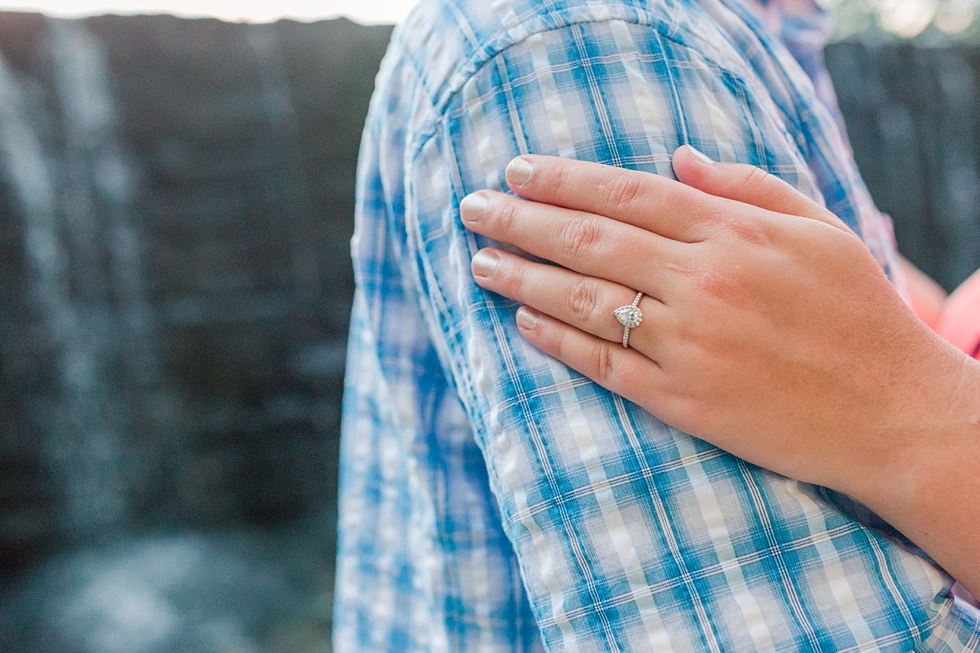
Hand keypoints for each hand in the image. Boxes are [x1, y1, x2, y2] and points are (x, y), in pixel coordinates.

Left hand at [460, 146, 979, 594]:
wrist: (892, 414)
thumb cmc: (858, 313)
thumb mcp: (817, 230)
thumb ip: (745, 186)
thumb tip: (675, 157)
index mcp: (735, 234)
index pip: (626, 192)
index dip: (563, 178)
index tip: (516, 169)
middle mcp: (703, 284)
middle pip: (590, 240)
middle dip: (521, 219)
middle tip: (473, 207)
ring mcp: (688, 346)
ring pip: (583, 301)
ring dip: (522, 278)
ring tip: (479, 261)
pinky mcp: (681, 402)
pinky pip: (602, 365)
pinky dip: (555, 341)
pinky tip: (521, 322)